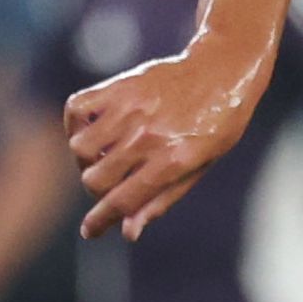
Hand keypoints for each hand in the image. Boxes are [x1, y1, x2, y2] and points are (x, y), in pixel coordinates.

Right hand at [63, 48, 267, 241]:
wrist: (226, 69)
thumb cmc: (219, 121)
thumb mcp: (202, 164)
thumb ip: (162, 198)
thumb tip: (128, 233)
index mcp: (174, 159)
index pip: (123, 201)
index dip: (100, 222)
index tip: (89, 230)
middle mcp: (150, 136)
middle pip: (95, 180)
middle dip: (99, 191)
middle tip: (115, 182)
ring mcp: (133, 109)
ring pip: (79, 149)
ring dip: (87, 159)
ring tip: (107, 154)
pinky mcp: (121, 86)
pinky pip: (76, 110)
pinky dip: (76, 124)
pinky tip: (95, 128)